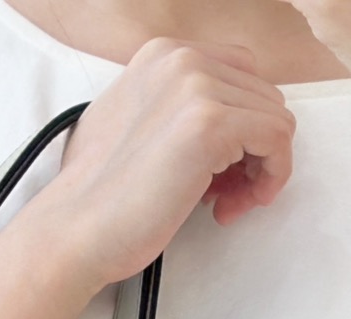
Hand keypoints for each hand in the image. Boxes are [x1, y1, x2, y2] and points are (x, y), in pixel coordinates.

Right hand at [37, 39, 296, 289]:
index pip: (240, 77)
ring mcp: (197, 88)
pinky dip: (271, 177)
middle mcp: (182, 59)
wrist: (72, 230)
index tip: (221, 172)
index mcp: (163, 55)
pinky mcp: (211, 124)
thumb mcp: (134, 124)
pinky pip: (278, 141)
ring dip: (261, 169)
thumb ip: (174, 108)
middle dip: (254, 151)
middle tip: (224, 196)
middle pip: (263, 97)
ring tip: (225, 204)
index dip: (242, 128)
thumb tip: (227, 126)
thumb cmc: (98, 197)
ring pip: (276, 119)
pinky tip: (232, 206)